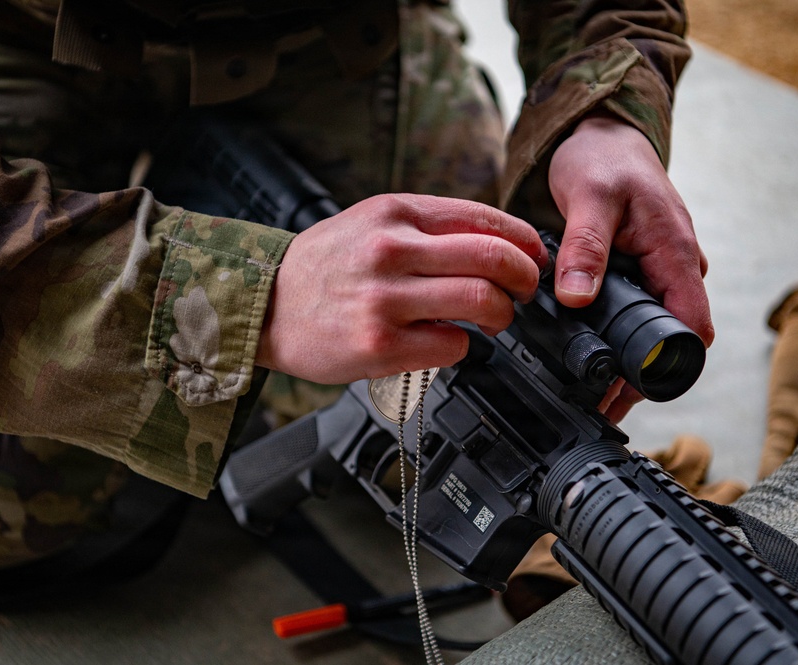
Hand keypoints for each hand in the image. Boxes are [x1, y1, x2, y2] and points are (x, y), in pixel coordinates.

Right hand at [256, 193, 546, 383]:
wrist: (264, 304)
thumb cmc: (323, 266)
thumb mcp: (370, 223)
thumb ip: (428, 229)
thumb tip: (499, 243)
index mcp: (394, 213)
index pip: (485, 218)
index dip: (524, 241)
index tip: (533, 257)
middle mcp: (391, 250)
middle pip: (495, 258)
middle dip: (524, 279)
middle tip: (522, 292)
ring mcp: (385, 299)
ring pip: (482, 301)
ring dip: (501, 315)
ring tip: (492, 320)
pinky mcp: (379, 344)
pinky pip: (453, 345)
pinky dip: (463, 345)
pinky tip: (446, 340)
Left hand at [548, 113, 713, 420]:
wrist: (599, 135)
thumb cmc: (602, 159)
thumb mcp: (589, 198)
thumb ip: (585, 248)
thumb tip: (578, 298)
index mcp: (675, 253)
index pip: (691, 327)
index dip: (664, 366)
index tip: (627, 391)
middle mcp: (675, 267)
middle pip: (668, 336)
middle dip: (636, 373)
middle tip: (594, 402)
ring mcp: (659, 270)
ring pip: (649, 326)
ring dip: (621, 355)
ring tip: (583, 386)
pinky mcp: (639, 270)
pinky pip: (632, 309)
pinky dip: (611, 331)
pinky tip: (581, 347)